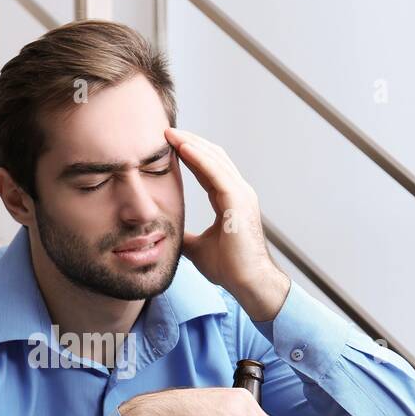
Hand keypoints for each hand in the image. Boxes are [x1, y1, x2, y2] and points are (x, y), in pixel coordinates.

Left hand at [165, 127, 290, 322]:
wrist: (248, 284)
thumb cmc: (230, 269)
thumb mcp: (199, 248)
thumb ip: (187, 237)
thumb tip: (168, 236)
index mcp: (231, 201)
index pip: (209, 169)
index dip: (190, 155)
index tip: (168, 145)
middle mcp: (239, 193)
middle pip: (213, 157)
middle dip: (189, 142)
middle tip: (166, 131)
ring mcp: (241, 195)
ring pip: (214, 159)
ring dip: (191, 144)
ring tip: (170, 134)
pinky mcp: (238, 201)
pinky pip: (216, 173)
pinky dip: (198, 158)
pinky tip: (182, 148)